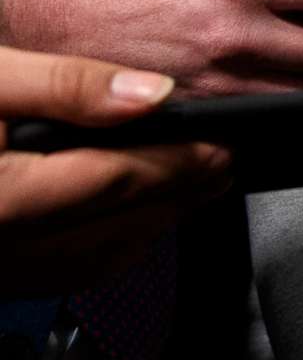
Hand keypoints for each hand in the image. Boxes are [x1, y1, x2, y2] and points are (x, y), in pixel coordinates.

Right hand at [0, 46, 228, 295]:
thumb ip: (65, 86)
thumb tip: (151, 94)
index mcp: (6, 200)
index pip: (118, 184)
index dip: (180, 164)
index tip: (224, 147)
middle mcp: (3, 248)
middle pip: (117, 227)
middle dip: (178, 194)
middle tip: (223, 165)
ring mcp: (1, 268)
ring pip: (98, 259)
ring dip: (152, 223)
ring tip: (192, 187)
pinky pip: (67, 272)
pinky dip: (112, 244)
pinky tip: (131, 218)